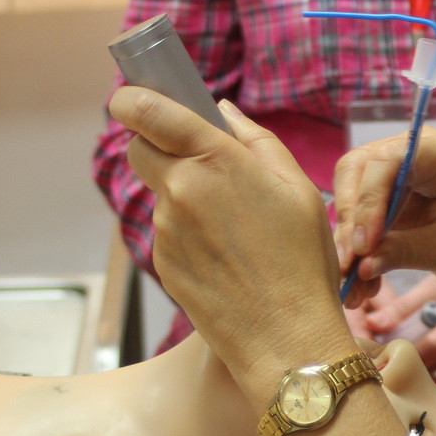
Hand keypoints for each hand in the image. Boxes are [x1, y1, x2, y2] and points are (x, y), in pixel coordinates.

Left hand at [110, 89, 353, 399]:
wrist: (285, 337)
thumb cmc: (303, 260)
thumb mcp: (298, 189)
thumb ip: (256, 141)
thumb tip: (222, 111)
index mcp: (215, 161)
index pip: (147, 111)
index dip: (132, 99)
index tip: (132, 98)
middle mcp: (180, 191)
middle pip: (139, 149)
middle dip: (159, 146)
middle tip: (200, 163)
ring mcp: (166, 229)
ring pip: (159, 194)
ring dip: (182, 196)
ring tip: (233, 227)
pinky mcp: (162, 262)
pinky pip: (168, 232)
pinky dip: (188, 234)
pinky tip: (225, 256)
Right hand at [332, 129, 435, 332]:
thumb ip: (404, 251)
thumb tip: (359, 264)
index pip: (386, 162)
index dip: (367, 202)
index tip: (363, 246)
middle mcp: (417, 157)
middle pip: (358, 172)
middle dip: (350, 221)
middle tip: (348, 264)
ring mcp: (403, 180)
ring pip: (354, 199)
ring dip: (350, 244)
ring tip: (351, 288)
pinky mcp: (395, 206)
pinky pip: (364, 224)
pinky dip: (360, 254)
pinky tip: (361, 287)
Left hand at [360, 276, 435, 393]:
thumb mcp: (434, 289)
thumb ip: (402, 308)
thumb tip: (371, 323)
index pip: (416, 358)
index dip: (390, 360)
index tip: (368, 359)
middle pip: (424, 379)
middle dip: (399, 373)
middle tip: (375, 367)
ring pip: (435, 388)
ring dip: (415, 381)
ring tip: (393, 369)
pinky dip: (430, 383)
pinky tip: (415, 372)